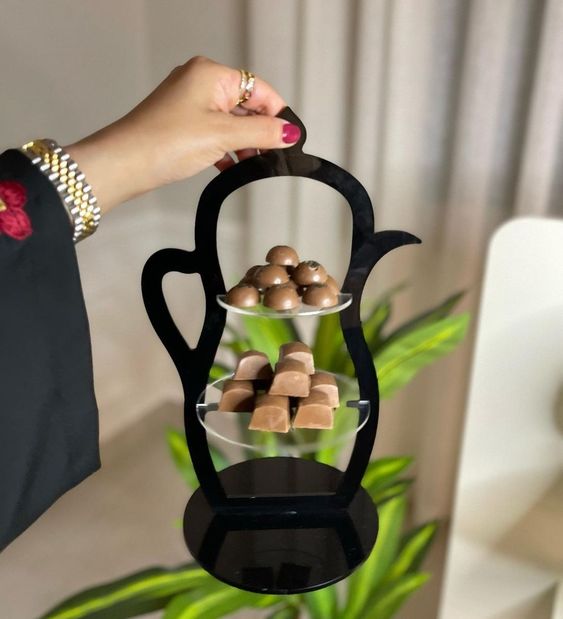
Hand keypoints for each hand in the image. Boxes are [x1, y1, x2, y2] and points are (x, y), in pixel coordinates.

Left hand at [66, 56, 299, 213]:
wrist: (124, 163)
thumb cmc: (165, 142)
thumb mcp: (222, 135)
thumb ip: (260, 133)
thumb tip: (289, 132)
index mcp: (211, 74)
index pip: (259, 88)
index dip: (277, 113)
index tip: (290, 139)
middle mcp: (200, 82)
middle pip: (246, 104)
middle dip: (260, 130)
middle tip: (272, 156)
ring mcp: (189, 103)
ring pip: (230, 120)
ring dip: (243, 141)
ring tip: (251, 163)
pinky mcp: (182, 123)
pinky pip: (214, 131)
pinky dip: (225, 147)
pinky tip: (230, 165)